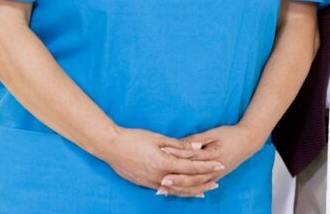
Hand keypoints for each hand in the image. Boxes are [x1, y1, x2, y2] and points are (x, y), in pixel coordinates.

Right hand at [100, 127, 224, 192]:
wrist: (110, 147)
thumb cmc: (134, 138)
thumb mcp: (158, 138)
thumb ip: (178, 146)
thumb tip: (197, 148)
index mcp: (163, 162)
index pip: (191, 167)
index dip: (206, 166)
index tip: (219, 165)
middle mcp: (159, 176)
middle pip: (186, 182)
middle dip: (203, 181)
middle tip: (217, 182)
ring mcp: (151, 182)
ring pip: (176, 190)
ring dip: (191, 191)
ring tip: (204, 192)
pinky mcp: (145, 184)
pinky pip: (165, 191)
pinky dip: (177, 192)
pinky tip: (182, 192)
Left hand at [157, 124, 264, 197]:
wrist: (248, 142)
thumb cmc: (229, 134)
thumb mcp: (213, 133)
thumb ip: (196, 139)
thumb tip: (179, 144)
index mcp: (213, 154)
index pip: (192, 156)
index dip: (177, 155)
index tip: (163, 153)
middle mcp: (214, 168)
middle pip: (192, 176)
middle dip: (176, 180)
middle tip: (161, 181)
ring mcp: (215, 175)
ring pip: (195, 185)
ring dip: (179, 188)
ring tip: (164, 189)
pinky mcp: (215, 178)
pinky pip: (200, 187)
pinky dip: (189, 191)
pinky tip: (178, 193)